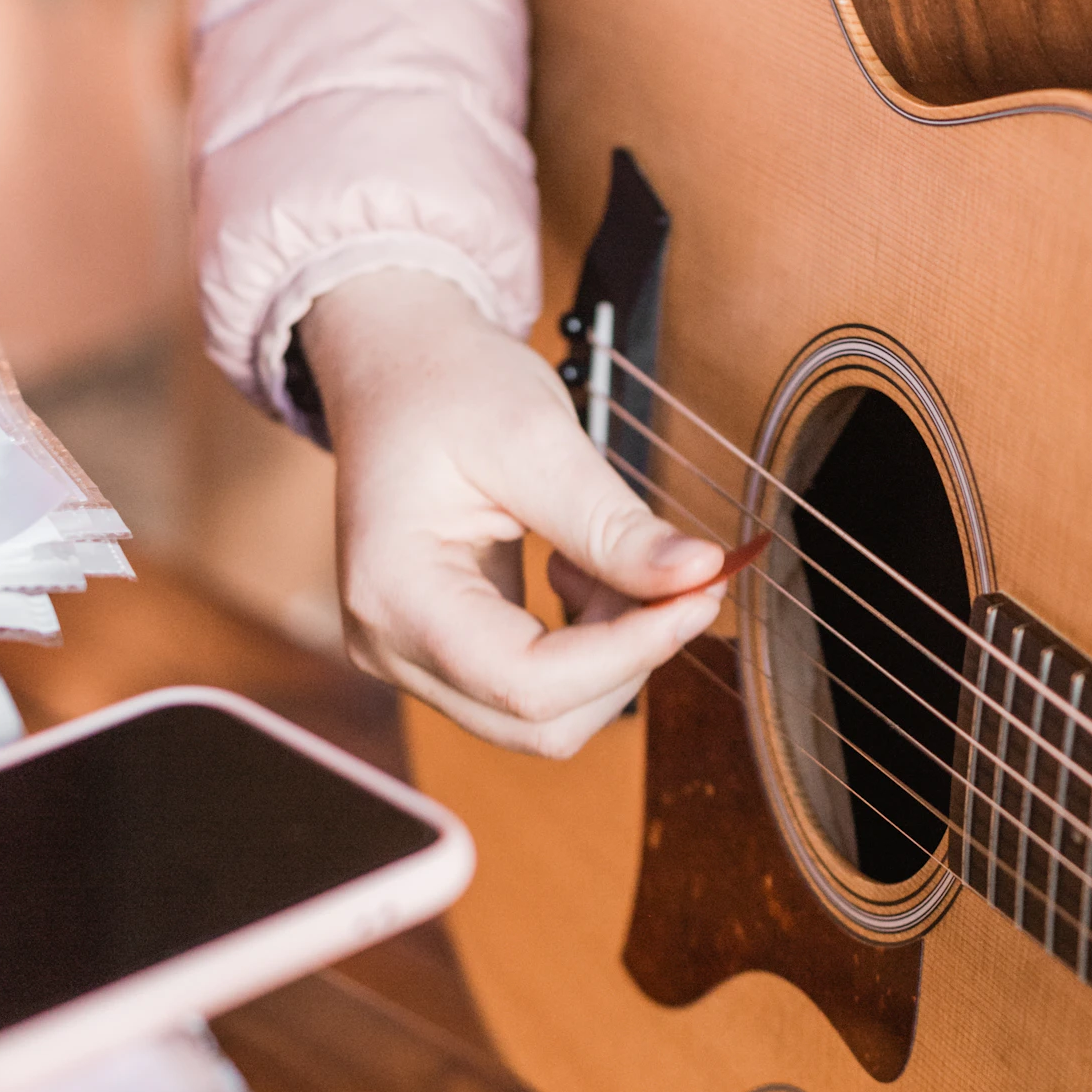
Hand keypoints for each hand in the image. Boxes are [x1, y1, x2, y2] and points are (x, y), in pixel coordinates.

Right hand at [300, 270, 726, 755]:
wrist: (396, 371)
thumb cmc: (446, 387)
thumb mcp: (535, 438)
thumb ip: (612, 523)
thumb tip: (697, 574)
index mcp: (393, 593)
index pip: (528, 682)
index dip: (631, 651)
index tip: (702, 592)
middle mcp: (390, 646)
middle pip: (540, 720)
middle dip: (627, 655)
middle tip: (673, 573)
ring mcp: (411, 659)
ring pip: (546, 714)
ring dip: (612, 650)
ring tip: (618, 562)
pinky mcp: (444, 657)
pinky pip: (537, 690)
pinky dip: (589, 645)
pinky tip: (585, 575)